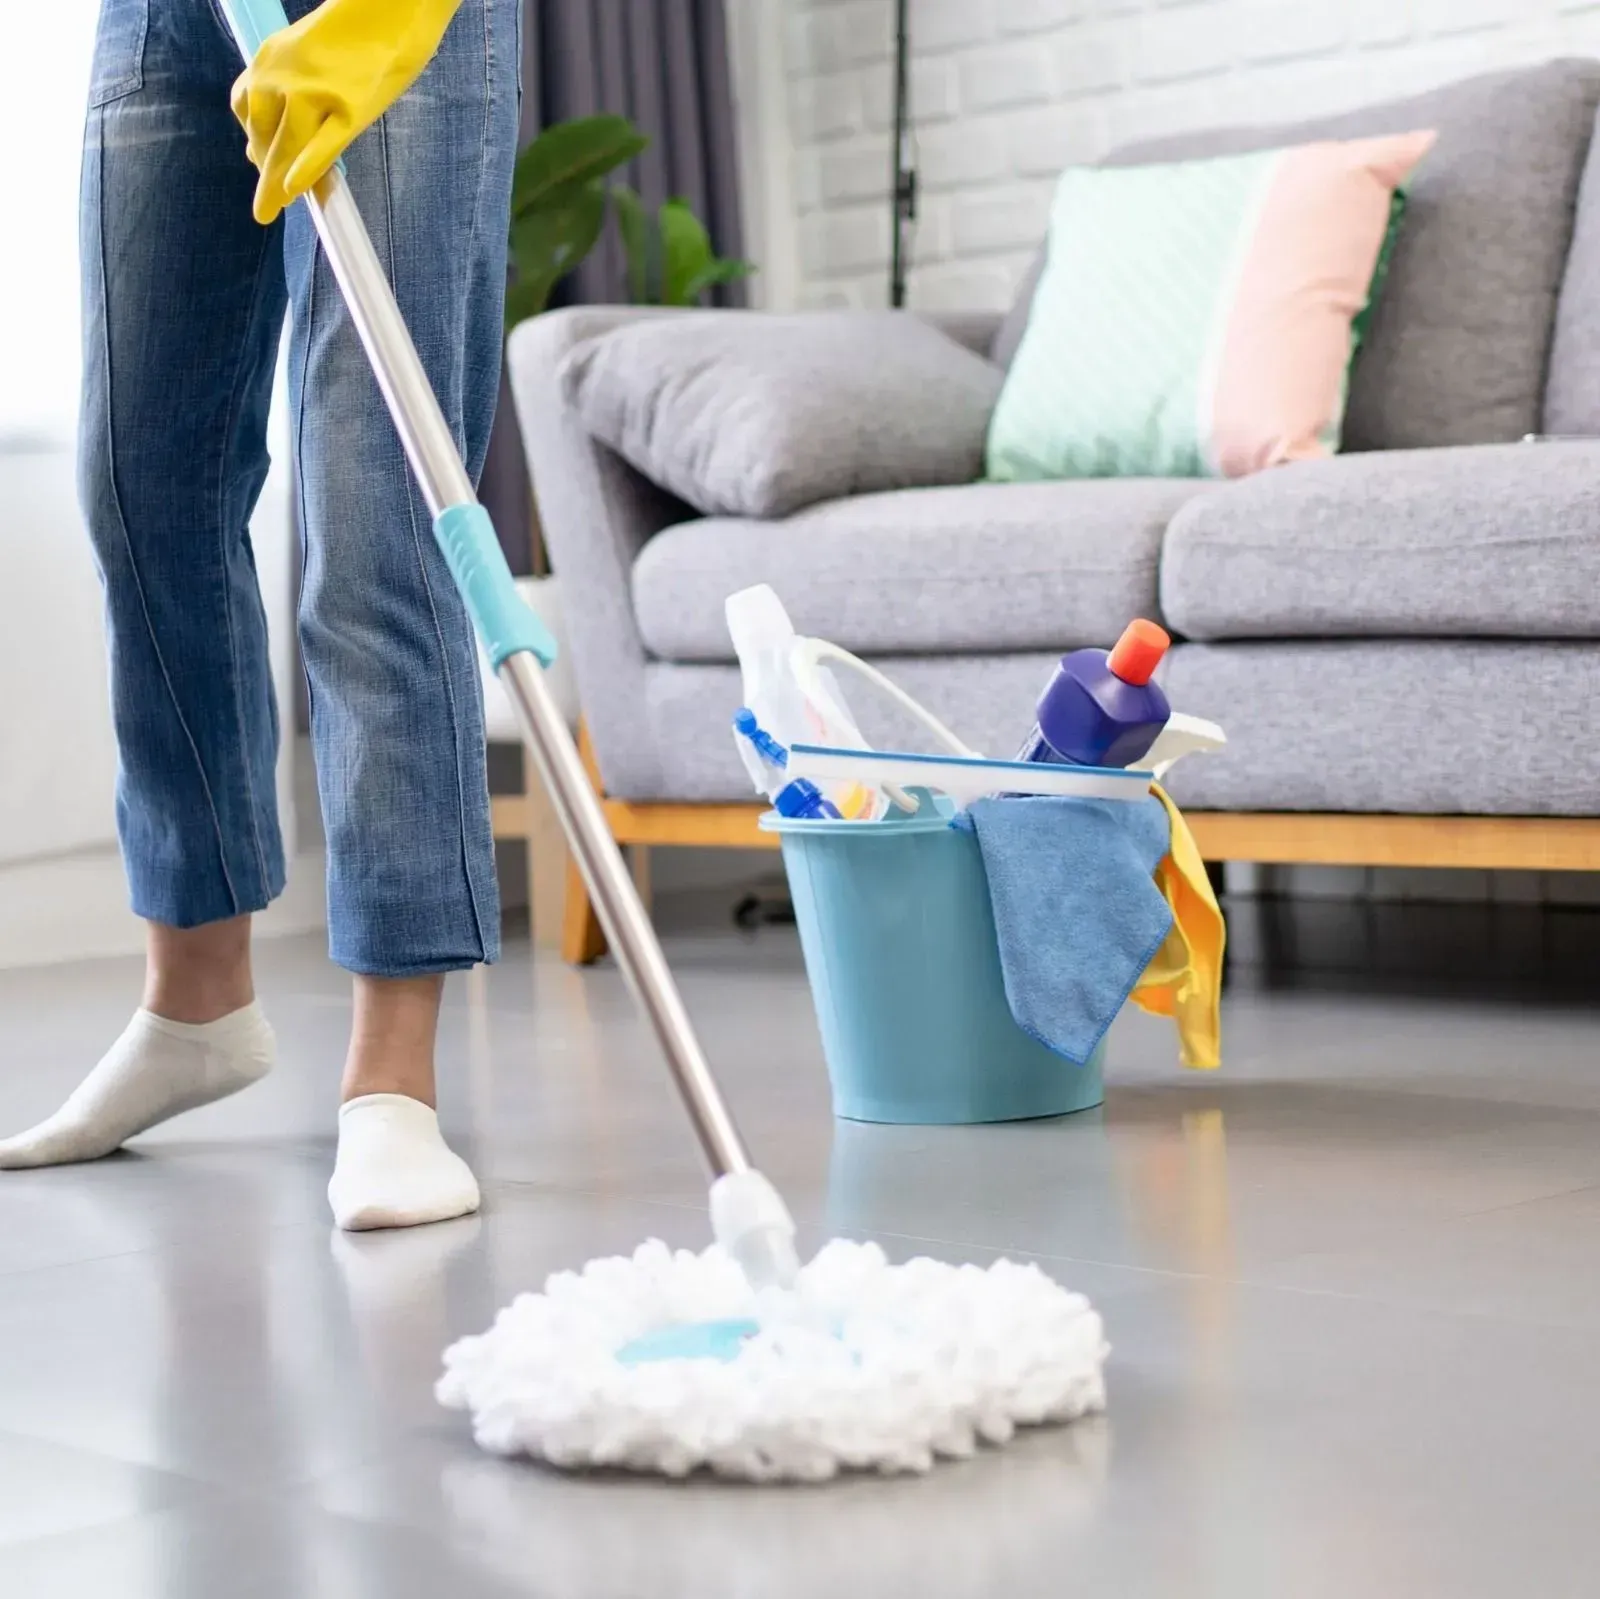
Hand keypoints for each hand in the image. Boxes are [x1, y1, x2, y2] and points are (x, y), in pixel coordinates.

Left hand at [230, 0, 463, 223]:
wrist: (393, 6)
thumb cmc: (359, 33)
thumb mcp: (311, 57)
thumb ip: (288, 93)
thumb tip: (261, 144)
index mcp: (270, 57)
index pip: (248, 108)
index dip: (254, 140)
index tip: (259, 162)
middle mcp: (282, 74)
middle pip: (263, 133)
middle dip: (264, 170)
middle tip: (266, 205)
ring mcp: (314, 92)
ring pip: (287, 146)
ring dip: (275, 183)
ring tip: (271, 210)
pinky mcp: (348, 108)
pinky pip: (321, 148)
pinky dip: (305, 171)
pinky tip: (294, 190)